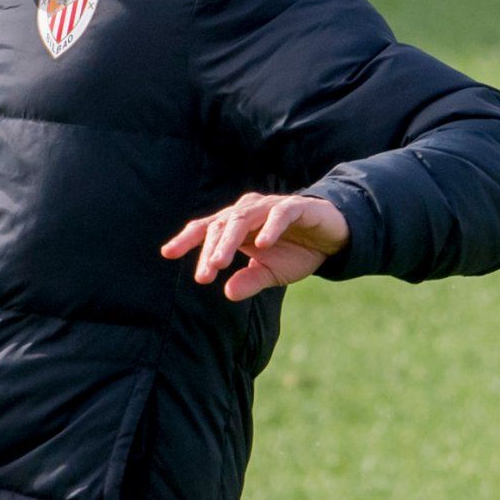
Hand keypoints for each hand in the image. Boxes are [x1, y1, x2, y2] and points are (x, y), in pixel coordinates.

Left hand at [160, 191, 347, 301]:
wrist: (332, 237)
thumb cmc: (295, 251)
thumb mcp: (271, 273)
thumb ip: (249, 281)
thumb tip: (228, 292)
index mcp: (238, 225)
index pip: (208, 229)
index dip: (187, 239)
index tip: (168, 253)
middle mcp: (250, 211)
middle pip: (222, 225)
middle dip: (210, 250)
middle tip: (203, 275)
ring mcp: (272, 207)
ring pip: (244, 218)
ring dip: (230, 240)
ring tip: (220, 262)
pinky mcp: (296, 207)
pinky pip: (280, 214)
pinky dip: (270, 228)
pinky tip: (263, 244)